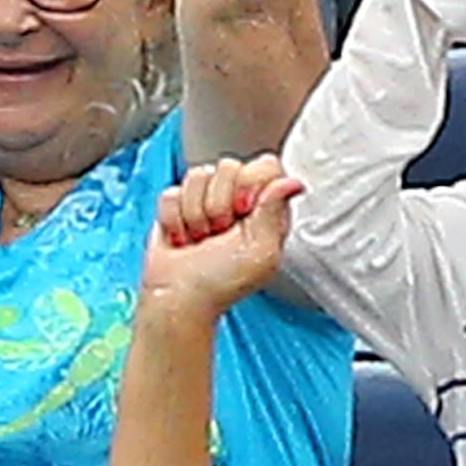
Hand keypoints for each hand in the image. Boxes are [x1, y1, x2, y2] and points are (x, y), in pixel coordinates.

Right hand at [136, 155, 300, 319]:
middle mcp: (237, 198)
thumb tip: (294, 182)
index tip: (243, 211)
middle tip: (220, 233)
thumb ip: (276, 210)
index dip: (250, 184)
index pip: (264, 165)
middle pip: (228, 166)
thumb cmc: (220, 284)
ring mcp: (205, 200)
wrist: (179, 299)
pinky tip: (182, 238)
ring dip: (195, 214)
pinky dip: (173, 220)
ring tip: (200, 239)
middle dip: (218, 204)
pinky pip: (171, 192)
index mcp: (266, 207)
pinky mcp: (176, 206)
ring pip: (198, 175)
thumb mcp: (261, 251)